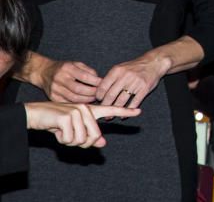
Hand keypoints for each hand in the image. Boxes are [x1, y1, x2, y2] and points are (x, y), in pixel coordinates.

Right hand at [24, 102, 139, 147]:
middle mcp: (86, 108)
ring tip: (61, 130)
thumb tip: (103, 143)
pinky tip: (56, 129)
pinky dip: (61, 139)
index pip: (111, 110)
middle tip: (69, 136)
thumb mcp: (74, 130)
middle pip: (94, 136)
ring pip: (81, 139)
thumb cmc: (56, 123)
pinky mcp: (68, 116)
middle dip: (81, 143)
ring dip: (69, 141)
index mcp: (90, 110)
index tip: (139, 111)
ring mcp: (78, 111)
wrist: (36, 114)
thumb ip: (89, 136)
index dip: (125, 111)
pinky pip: (70, 138)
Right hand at [36, 57, 101, 103]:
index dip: (95, 81)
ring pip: (73, 98)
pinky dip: (77, 104)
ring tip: (94, 98)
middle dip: (92, 92)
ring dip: (86, 100)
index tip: (103, 84)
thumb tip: (99, 80)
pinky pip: (67, 103)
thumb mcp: (75, 64)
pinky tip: (84, 103)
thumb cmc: (64, 68)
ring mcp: (55, 89)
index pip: (84, 76)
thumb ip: (88, 70)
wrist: (43, 72)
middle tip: (100, 94)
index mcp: (67, 68)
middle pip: (79, 89)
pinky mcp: (52, 97)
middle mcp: (60, 78)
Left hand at [96, 51, 169, 107]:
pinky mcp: (144, 89)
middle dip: (105, 105)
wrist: (154, 63)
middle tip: (102, 111)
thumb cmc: (135, 66)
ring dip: (115, 111)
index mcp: (117, 70)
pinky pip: (134, 103)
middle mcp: (125, 76)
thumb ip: (111, 78)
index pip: (103, 86)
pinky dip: (128, 110)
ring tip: (111, 116)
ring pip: (121, 101)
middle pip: (111, 95)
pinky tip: (124, 114)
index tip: (98, 101)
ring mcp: (135, 83)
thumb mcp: (121, 67)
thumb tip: (99, 92)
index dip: (99, 96)